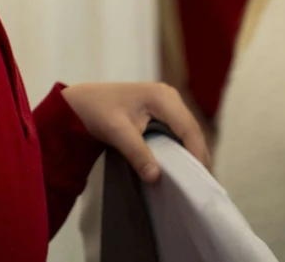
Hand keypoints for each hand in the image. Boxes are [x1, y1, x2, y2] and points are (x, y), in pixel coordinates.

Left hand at [62, 81, 209, 182]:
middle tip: (201, 187)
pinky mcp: (164, 114)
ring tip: (195, 183)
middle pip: (192, 132)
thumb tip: (155, 177)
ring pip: (189, 134)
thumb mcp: (116, 132)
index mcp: (162, 96)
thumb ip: (137, 153)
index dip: (196, 154)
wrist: (83, 103)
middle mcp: (170, 97)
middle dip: (198, 158)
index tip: (199, 181)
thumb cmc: (98, 111)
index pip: (188, 129)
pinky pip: (180, 134)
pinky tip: (182, 169)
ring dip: (192, 156)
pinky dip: (183, 151)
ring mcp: (168, 104)